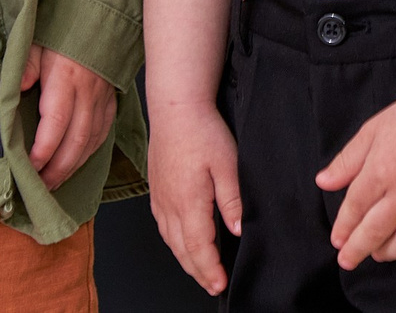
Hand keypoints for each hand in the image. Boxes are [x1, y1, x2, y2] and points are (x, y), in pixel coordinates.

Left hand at [21, 44, 117, 188]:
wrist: (99, 15)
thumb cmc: (61, 30)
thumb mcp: (36, 43)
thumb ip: (26, 67)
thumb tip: (16, 89)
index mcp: (66, 78)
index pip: (56, 123)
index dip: (44, 150)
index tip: (29, 167)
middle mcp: (87, 92)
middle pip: (76, 140)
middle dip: (58, 169)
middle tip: (39, 187)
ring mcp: (102, 97)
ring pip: (91, 141)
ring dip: (73, 166)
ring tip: (54, 183)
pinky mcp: (111, 99)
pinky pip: (103, 132)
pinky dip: (90, 152)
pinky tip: (77, 162)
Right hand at [149, 94, 244, 292]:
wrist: (175, 108)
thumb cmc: (202, 130)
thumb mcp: (227, 163)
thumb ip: (232, 199)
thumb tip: (238, 229)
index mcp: (188, 202)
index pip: (198, 247)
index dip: (209, 269)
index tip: (220, 284)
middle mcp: (170, 205)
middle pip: (182, 250)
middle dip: (198, 272)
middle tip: (214, 286)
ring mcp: (160, 199)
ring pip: (171, 241)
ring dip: (186, 260)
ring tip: (201, 272)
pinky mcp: (157, 191)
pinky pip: (163, 227)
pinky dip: (175, 243)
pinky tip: (182, 244)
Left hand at [317, 89, 395, 270]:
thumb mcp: (371, 132)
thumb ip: (346, 161)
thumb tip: (323, 183)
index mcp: (381, 171)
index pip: (355, 210)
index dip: (344, 229)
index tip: (337, 241)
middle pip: (376, 232)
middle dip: (358, 249)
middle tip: (348, 259)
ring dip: (388, 253)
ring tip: (379, 253)